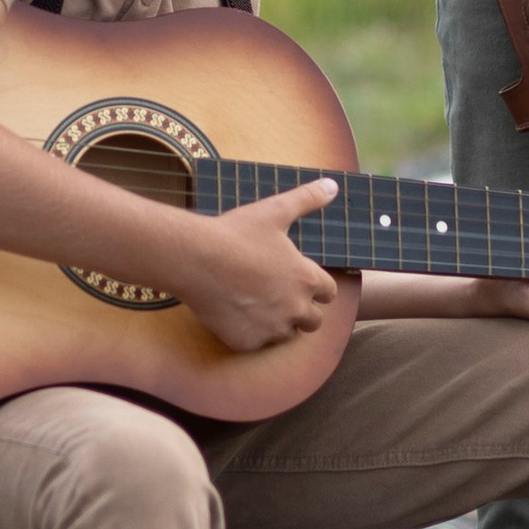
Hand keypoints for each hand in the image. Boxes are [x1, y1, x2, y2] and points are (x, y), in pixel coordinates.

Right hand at [176, 180, 342, 350]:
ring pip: (286, 335)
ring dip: (278, 324)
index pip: (328, 293)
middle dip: (301, 311)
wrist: (196, 259)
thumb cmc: (236, 233)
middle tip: (277, 295)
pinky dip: (249, 332)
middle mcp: (295, 308)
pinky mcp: (247, 342)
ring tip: (256, 304)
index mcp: (306, 279)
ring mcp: (271, 328)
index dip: (315, 287)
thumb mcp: (275, 210)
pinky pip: (255, 343)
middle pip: (313, 321)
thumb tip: (333, 185)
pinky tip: (234, 313)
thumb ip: (308, 199)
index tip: (298, 280)